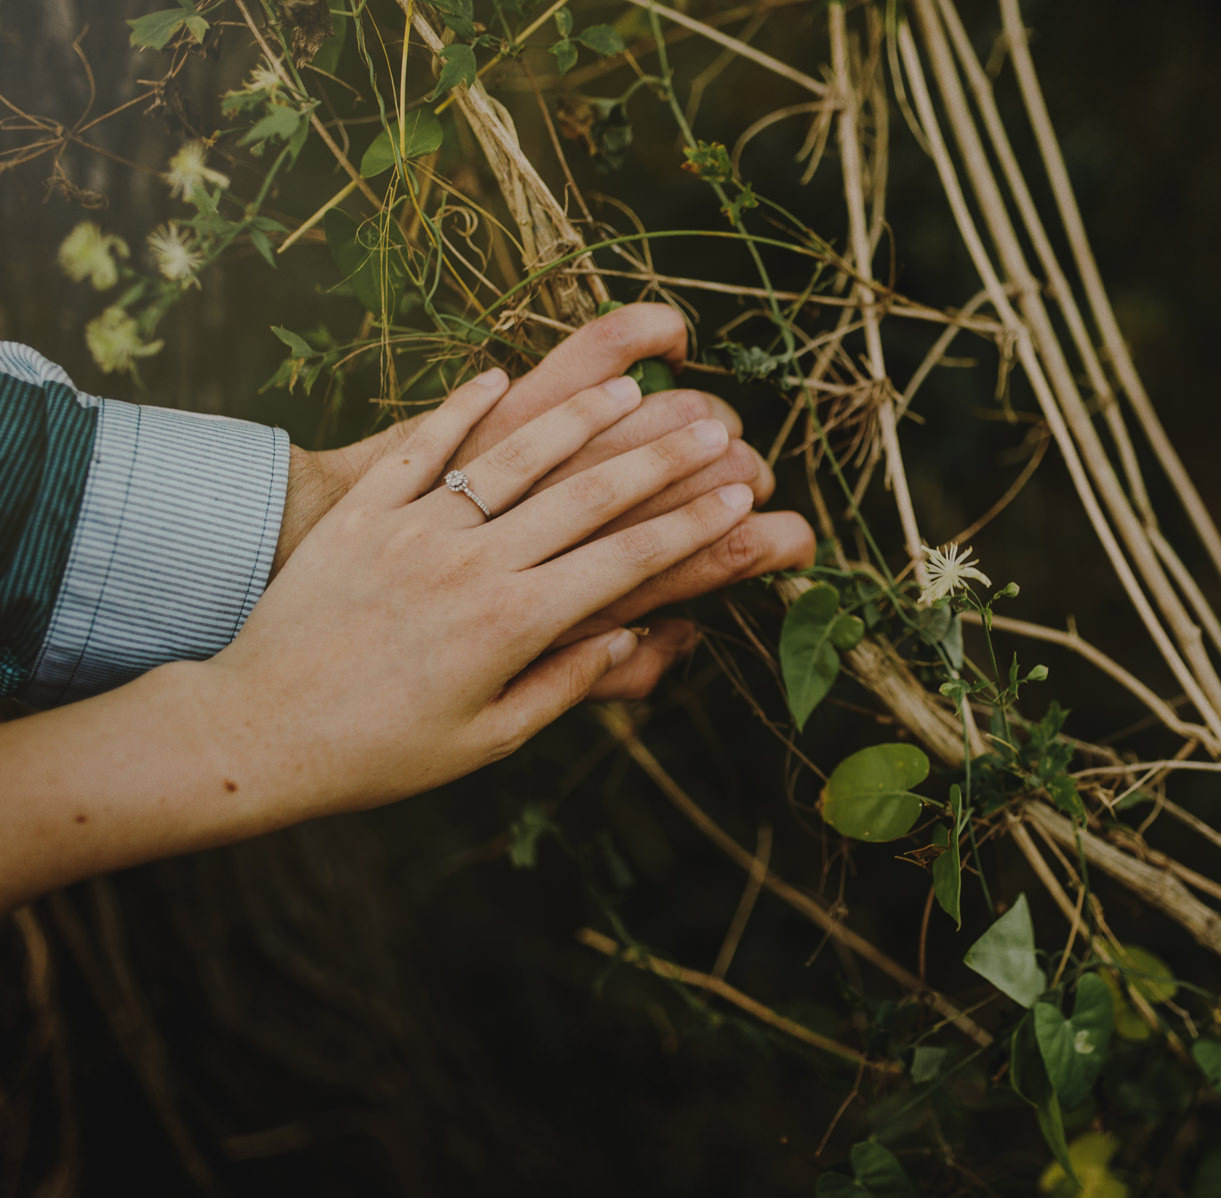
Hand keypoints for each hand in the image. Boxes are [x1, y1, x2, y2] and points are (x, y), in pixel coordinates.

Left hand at [276, 304, 813, 696]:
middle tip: (716, 431)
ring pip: (515, 458)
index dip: (691, 529)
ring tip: (631, 388)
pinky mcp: (363, 514)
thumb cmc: (379, 754)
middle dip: (663, 461)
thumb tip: (634, 641)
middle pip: (588, 498)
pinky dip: (463, 408)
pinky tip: (502, 375)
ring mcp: (416, 529)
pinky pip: (422, 447)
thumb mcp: (488, 739)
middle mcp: (474, 565)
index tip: (739, 501)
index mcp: (515, 624)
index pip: (626, 563)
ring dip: (580, 418)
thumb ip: (567, 685)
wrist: (254, 732)